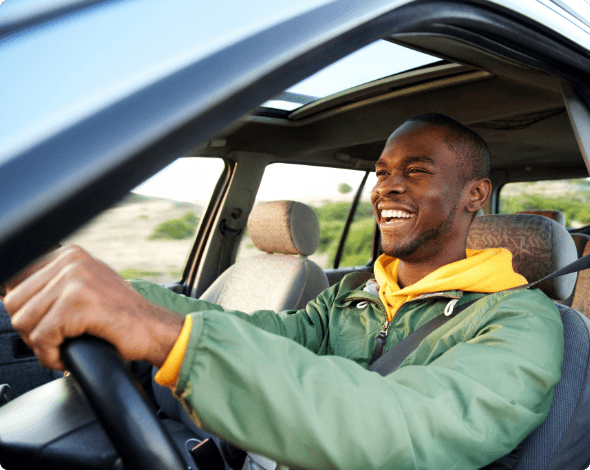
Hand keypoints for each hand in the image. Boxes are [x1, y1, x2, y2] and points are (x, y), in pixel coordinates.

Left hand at [4, 245, 183, 369]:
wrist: (152, 329)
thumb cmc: (120, 315)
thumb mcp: (86, 286)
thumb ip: (54, 283)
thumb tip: (8, 291)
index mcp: (69, 254)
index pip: (15, 280)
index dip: (24, 310)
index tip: (42, 324)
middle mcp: (70, 261)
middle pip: (14, 302)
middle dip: (29, 330)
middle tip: (54, 341)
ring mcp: (74, 280)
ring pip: (23, 321)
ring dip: (39, 345)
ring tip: (61, 347)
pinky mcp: (77, 305)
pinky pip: (42, 338)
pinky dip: (50, 356)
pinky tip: (67, 356)